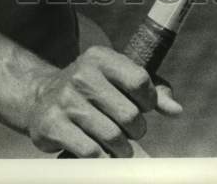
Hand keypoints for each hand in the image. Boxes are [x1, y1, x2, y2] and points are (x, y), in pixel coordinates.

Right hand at [26, 46, 181, 156]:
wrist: (40, 97)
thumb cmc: (90, 90)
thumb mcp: (116, 79)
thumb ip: (150, 91)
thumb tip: (176, 110)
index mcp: (100, 58)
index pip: (139, 81)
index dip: (149, 101)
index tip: (143, 108)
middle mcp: (82, 75)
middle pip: (129, 114)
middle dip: (136, 130)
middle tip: (130, 131)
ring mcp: (65, 100)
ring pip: (112, 136)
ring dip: (121, 148)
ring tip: (118, 145)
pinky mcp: (53, 124)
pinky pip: (90, 152)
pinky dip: (102, 158)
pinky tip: (100, 152)